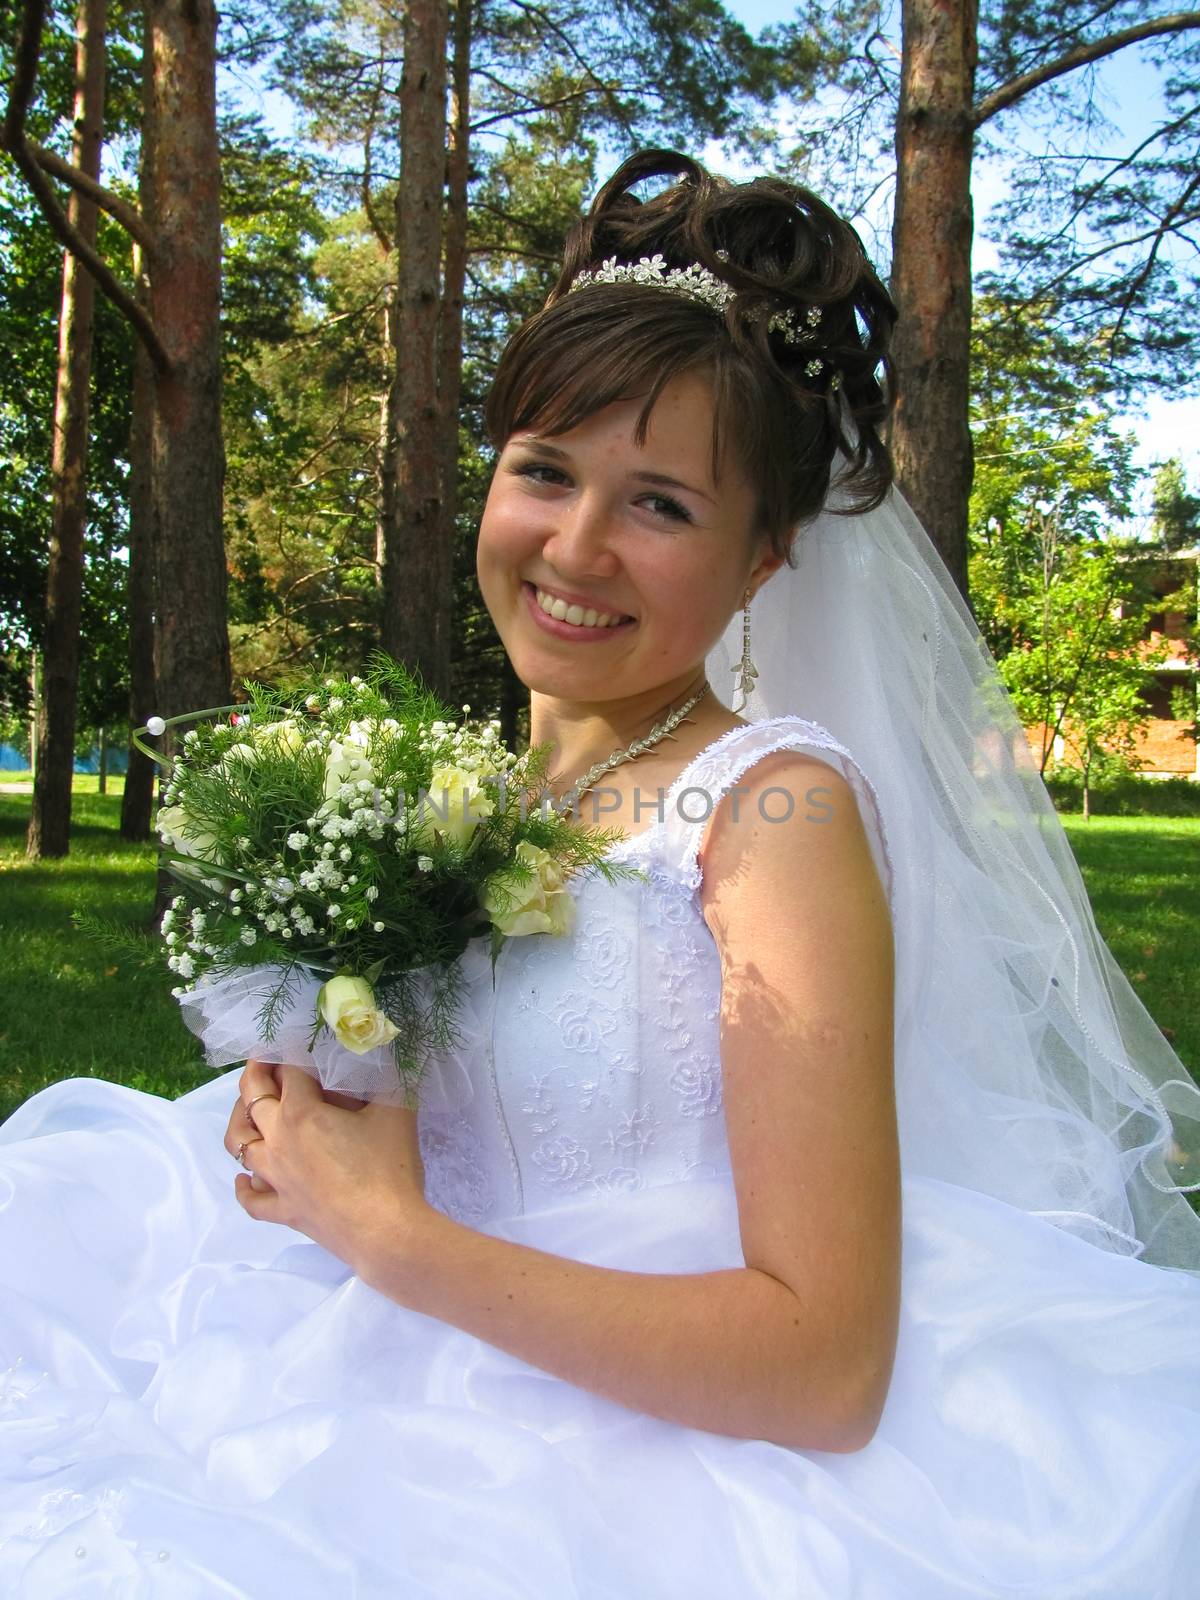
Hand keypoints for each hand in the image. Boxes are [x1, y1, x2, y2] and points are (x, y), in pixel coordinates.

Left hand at [224, 1059, 431, 1282]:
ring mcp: (275, 1178)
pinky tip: (244, 1178)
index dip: (294, 1053)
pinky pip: (252, 1198)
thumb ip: (386, 1078)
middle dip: (257, 1074)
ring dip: (240, 1121)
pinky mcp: (282, 1211)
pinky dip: (244, 1186)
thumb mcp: (396, 1110)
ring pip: (240, 1144)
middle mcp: (277, 1140)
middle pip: (253, 1098)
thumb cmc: (389, 1167)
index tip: (299, 1043)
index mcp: (300, 1112)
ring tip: (249, 1109)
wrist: (385, 1231)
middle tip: (265, 1062)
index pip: (289, 1071)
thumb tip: (385, 1055)